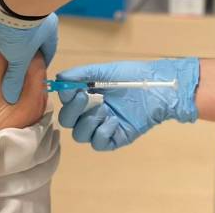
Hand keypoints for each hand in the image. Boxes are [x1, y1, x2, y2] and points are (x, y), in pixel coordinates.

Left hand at [0, 0, 58, 103]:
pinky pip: (9, 15)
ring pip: (21, 26)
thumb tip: (12, 97)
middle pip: (34, 39)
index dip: (38, 64)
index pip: (47, 52)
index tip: (28, 73)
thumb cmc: (19, 30)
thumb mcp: (17, 56)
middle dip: (25, 49)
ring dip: (14, 35)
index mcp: (49, 32)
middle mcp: (41, 18)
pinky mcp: (11, 0)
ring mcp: (27, 8)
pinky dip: (4, 24)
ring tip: (3, 46)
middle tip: (14, 60)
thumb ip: (15, 76)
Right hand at [56, 58, 199, 150]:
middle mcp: (91, 112)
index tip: (73, 89)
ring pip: (80, 135)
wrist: (156, 87)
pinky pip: (99, 143)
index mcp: (86, 95)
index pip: (65, 102)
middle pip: (68, 121)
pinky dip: (102, 133)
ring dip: (88, 122)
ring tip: (104, 110)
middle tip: (85, 97)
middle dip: (73, 111)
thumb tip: (59, 78)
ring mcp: (103, 126)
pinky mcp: (116, 138)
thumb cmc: (131, 76)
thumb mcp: (104, 70)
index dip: (65, 98)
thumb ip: (80, 74)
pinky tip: (114, 121)